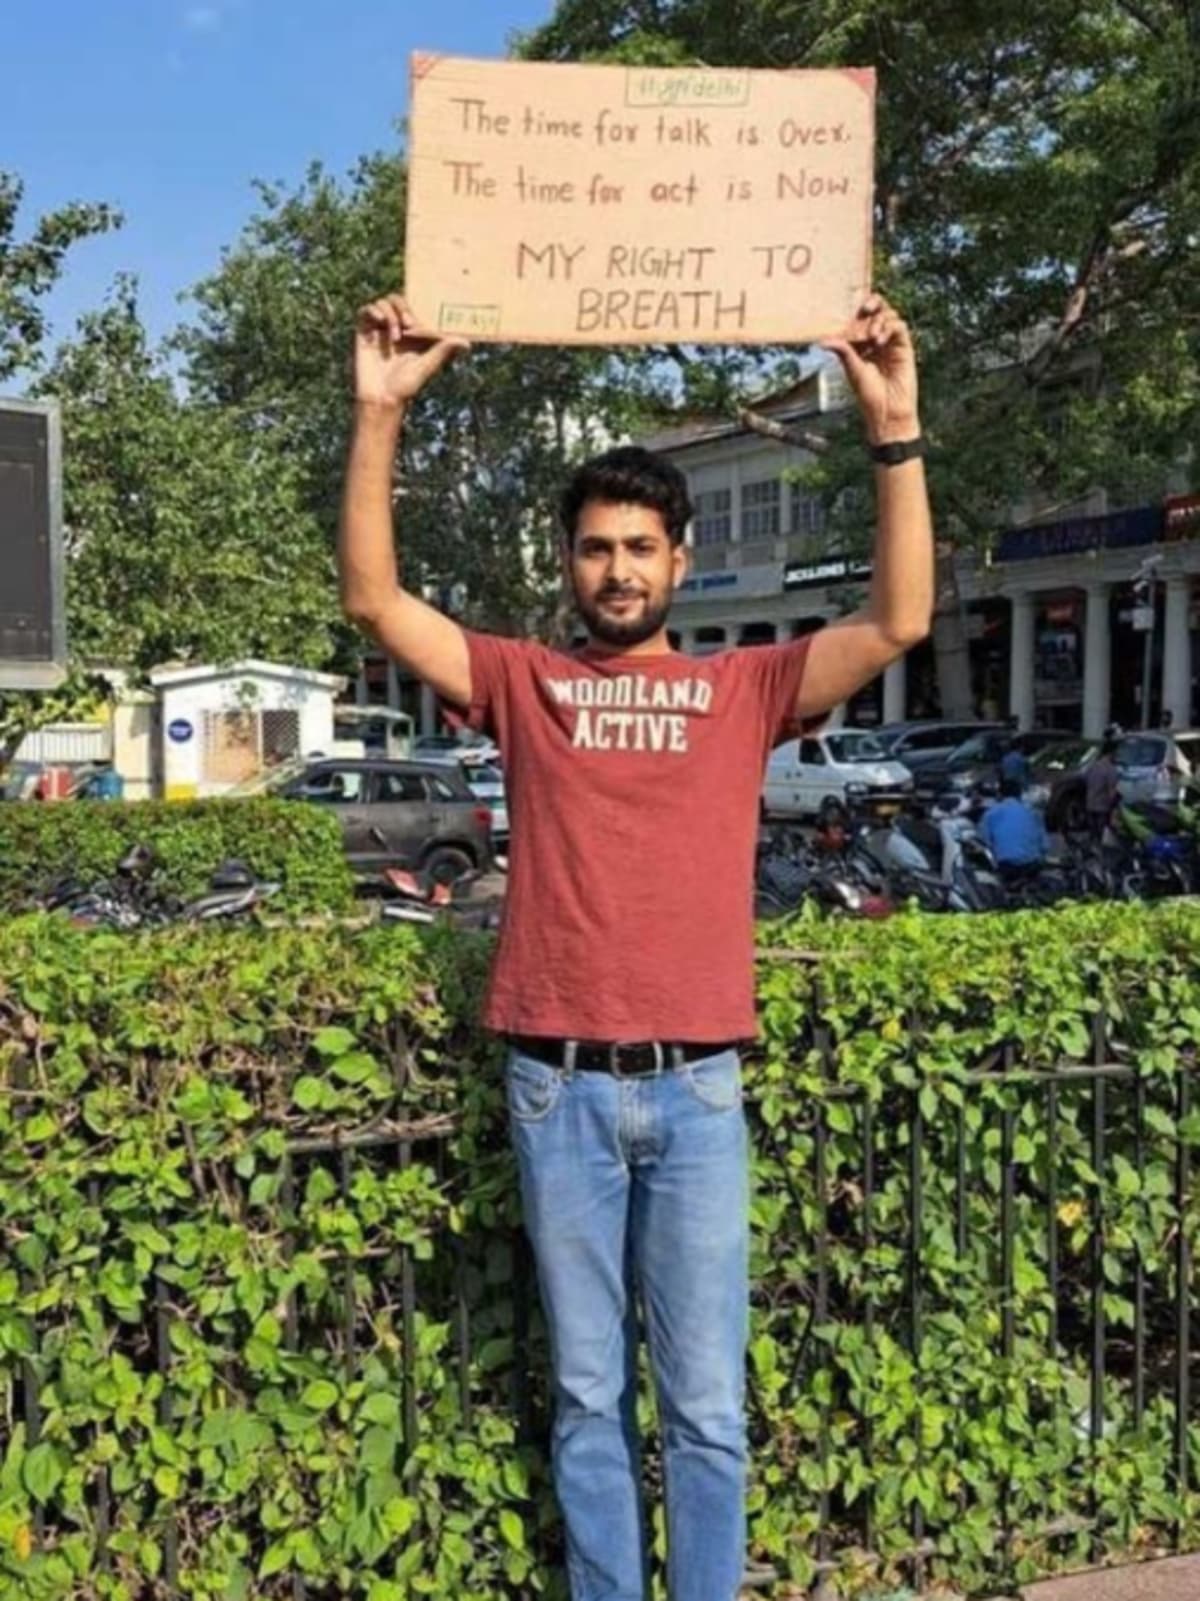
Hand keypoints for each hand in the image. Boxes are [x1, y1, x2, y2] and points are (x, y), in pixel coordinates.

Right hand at [353, 293, 468, 407]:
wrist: (382, 398)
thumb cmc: (407, 386)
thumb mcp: (427, 365)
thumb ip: (443, 350)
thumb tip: (467, 343)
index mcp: (413, 332)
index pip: (415, 307)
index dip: (419, 306)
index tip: (421, 322)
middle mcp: (396, 327)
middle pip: (399, 299)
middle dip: (405, 307)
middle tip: (410, 324)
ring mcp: (380, 328)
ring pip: (384, 302)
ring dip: (391, 314)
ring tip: (395, 336)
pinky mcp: (364, 331)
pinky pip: (366, 309)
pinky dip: (373, 310)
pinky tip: (380, 322)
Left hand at [822, 295, 919, 446]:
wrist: (888, 413)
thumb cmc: (869, 396)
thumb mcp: (853, 370)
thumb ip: (843, 352)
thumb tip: (821, 341)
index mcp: (861, 344)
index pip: (859, 318)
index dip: (855, 309)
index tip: (847, 308)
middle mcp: (876, 340)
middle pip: (877, 310)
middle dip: (870, 303)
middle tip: (863, 308)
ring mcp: (891, 342)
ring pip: (889, 314)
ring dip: (878, 319)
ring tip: (871, 336)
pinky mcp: (904, 347)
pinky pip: (900, 326)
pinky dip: (889, 327)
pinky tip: (879, 341)